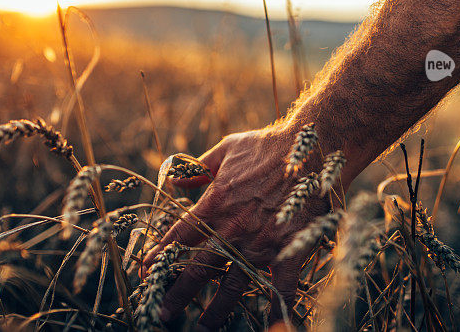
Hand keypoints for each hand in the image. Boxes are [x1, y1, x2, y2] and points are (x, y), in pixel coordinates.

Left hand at [142, 123, 331, 329]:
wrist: (313, 148)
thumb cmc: (268, 146)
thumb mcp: (226, 150)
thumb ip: (198, 168)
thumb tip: (175, 181)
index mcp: (215, 204)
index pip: (179, 238)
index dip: (160, 257)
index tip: (146, 272)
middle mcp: (234, 229)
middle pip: (198, 270)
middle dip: (177, 293)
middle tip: (161, 312)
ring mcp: (262, 243)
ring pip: (233, 286)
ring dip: (216, 310)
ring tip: (203, 326)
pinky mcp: (290, 249)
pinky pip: (282, 285)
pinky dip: (276, 306)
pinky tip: (271, 323)